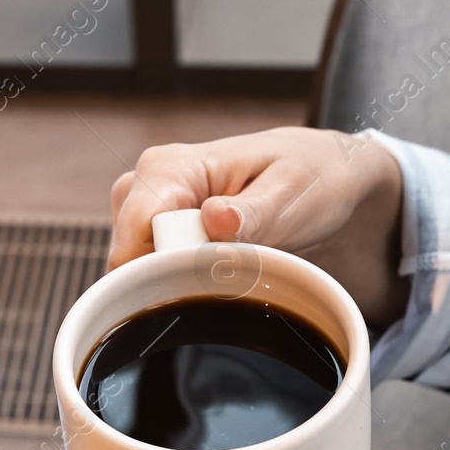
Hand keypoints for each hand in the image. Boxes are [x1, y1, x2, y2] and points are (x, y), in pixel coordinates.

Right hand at [107, 126, 409, 326]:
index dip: (162, 268)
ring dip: (175, 282)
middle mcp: (149, 183)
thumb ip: (251, 213)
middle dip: (168, 279)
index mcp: (174, 167)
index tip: (202, 282)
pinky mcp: (157, 228)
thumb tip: (215, 219)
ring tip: (228, 269)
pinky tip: (214, 272)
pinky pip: (148, 268)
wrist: (323, 171)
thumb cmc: (311, 175)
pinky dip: (178, 280)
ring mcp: (149, 207)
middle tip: (225, 276)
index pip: (135, 230)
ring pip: (134, 267)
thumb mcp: (291, 195)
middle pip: (126, 255)